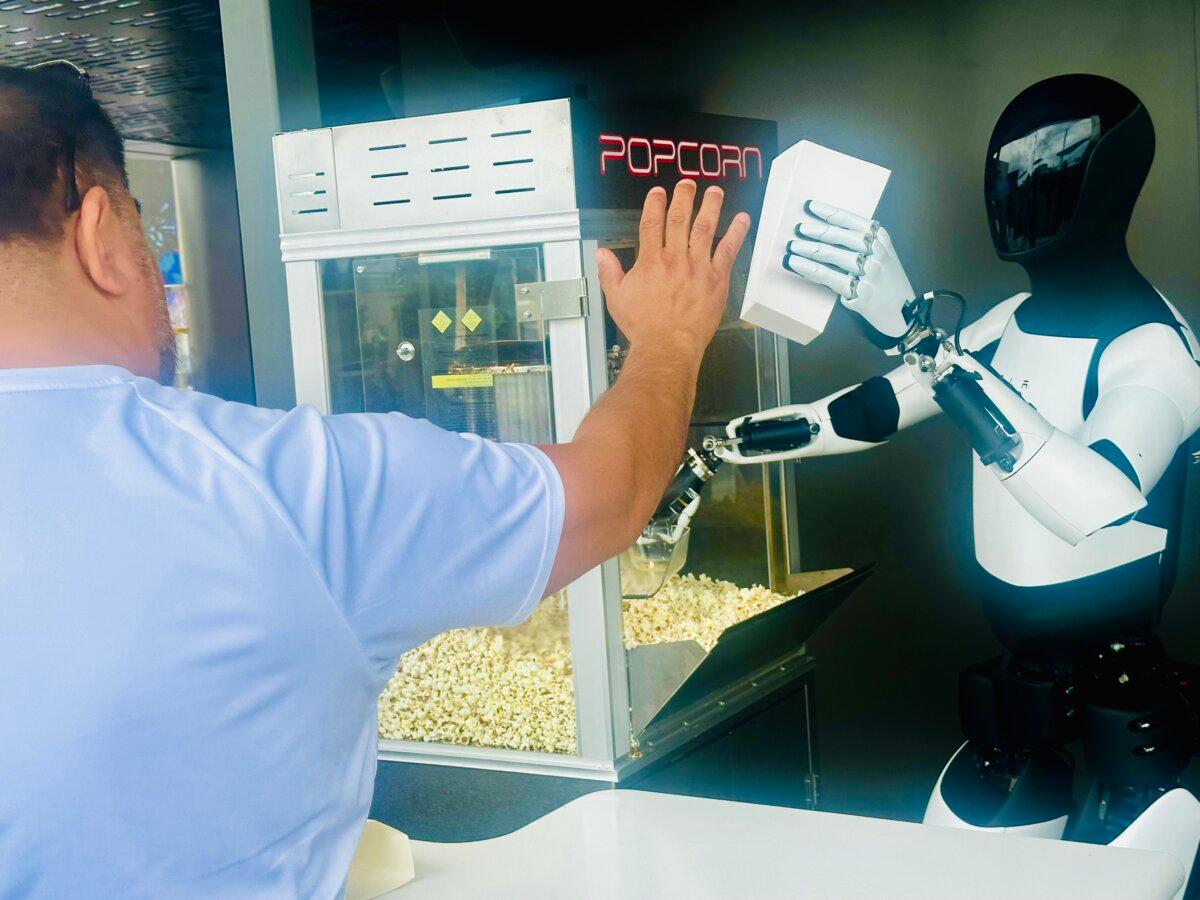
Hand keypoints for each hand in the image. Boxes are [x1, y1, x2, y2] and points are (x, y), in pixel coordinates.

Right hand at [597, 181, 750, 361]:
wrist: (667, 345)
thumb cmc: (644, 326)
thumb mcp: (616, 298)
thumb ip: (610, 272)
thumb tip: (601, 254)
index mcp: (651, 261)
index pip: (652, 224)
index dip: (655, 205)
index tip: (658, 193)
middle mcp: (675, 258)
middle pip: (680, 218)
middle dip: (684, 197)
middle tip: (688, 184)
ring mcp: (697, 266)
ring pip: (705, 228)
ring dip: (711, 206)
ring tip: (715, 192)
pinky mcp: (715, 278)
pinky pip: (728, 250)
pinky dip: (736, 232)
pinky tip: (741, 219)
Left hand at [782, 199, 914, 343]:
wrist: (903, 312)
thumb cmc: (886, 281)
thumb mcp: (882, 255)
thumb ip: (862, 243)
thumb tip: (825, 232)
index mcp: (881, 239)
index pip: (852, 221)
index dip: (829, 212)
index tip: (810, 206)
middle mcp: (877, 253)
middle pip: (841, 236)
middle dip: (817, 231)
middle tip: (798, 228)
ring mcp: (869, 273)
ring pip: (833, 255)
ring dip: (809, 249)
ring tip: (792, 246)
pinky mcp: (860, 293)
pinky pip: (829, 277)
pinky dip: (810, 269)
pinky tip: (796, 264)